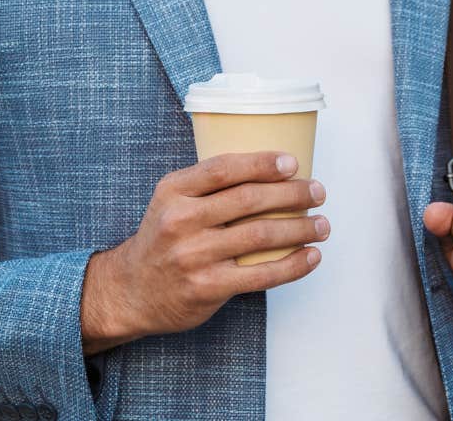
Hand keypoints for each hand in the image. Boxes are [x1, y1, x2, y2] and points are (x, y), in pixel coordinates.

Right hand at [81, 151, 327, 353]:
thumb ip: (208, 186)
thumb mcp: (171, 201)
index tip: (293, 163)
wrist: (131, 290)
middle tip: (318, 192)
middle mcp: (181, 220)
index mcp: (174, 191)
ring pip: (260, 235)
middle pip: (249, 200)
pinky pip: (261, 275)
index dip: (262, 163)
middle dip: (292, 194)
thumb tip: (271, 170)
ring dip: (300, 228)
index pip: (224, 169)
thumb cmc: (164, 240)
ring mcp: (194, 255)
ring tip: (322, 225)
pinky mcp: (207, 287)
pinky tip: (310, 257)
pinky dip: (293, 265)